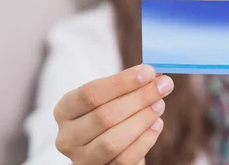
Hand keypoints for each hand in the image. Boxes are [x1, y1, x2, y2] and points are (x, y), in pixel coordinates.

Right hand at [53, 64, 173, 164]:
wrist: (107, 147)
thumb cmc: (111, 113)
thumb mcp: (111, 96)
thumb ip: (130, 84)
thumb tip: (157, 76)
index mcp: (64, 110)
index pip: (90, 93)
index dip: (121, 82)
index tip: (148, 72)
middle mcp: (67, 137)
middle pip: (104, 116)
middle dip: (139, 98)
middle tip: (163, 85)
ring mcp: (81, 159)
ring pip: (112, 141)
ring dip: (142, 119)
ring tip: (160, 104)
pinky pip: (124, 160)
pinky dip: (145, 140)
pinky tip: (157, 124)